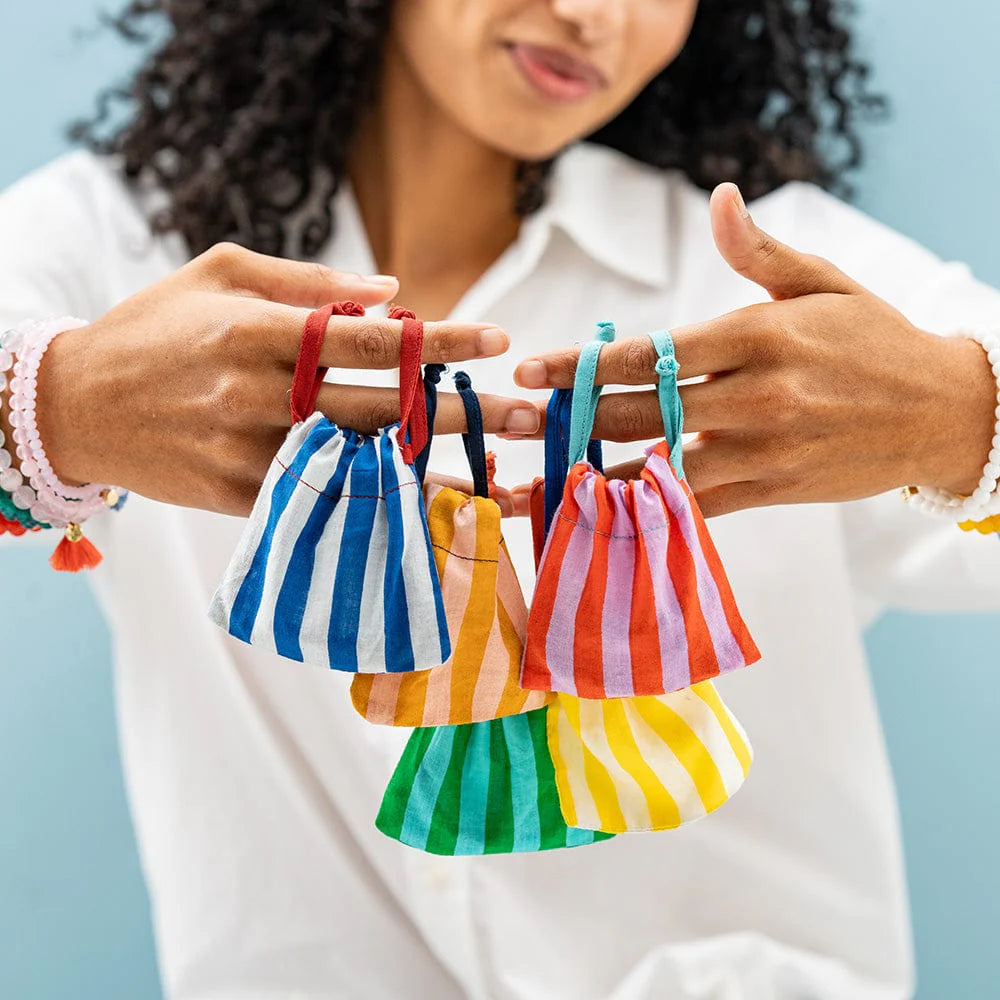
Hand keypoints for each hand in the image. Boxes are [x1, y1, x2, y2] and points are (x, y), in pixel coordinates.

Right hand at [30, 243, 540, 515]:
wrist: (74, 406)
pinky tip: (430, 512)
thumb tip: (395, 293)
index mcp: (256, 333)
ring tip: (503, 477)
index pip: (369, 338)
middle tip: (529, 416)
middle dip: (461, 412)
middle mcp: (256, 397)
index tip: (498, 341)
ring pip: (358, 464)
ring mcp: (246, 455)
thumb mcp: (218, 275)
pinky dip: (376, 506)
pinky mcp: (237, 498)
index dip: (440, 340)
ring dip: (436, 470)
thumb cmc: (152, 328)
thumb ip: (307, 282)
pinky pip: (321, 502)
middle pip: (379, 408)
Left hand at [512, 184, 996, 516]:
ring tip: (539, 482)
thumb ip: (759, 251)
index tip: (531, 371)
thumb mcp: (823, 283)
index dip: (583, 364)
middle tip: (520, 421)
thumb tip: (718, 198)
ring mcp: (761, 450)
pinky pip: (694, 507)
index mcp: (758, 336)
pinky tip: (603, 514)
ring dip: (595, 474)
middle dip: (573, 417)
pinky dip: (646, 511)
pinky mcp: (769, 490)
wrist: (944, 412)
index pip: (651, 353)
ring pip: (659, 468)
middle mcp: (754, 396)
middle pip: (640, 412)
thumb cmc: (876, 339)